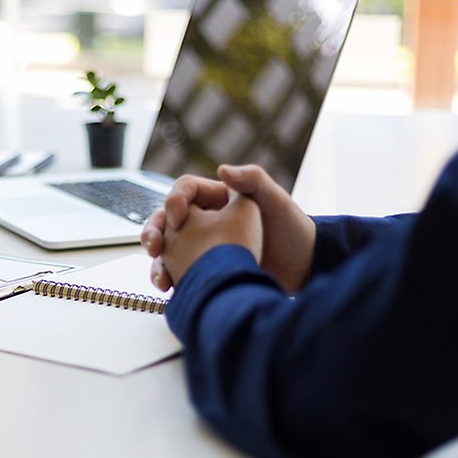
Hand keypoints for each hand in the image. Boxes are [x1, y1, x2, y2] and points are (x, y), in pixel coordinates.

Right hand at [141, 168, 315, 292]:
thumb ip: (253, 180)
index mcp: (219, 199)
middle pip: (166, 219)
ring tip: (161, 277)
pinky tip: (169, 287)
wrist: (304, 269)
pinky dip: (169, 278)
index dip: (174, 200)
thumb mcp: (277, 201)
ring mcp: (202, 246)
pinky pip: (177, 270)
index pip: (185, 191)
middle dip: (153, 231)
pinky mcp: (204, 269)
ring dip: (156, 260)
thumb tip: (222, 170)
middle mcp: (206, 220)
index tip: (178, 218)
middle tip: (154, 245)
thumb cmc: (294, 232)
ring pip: (167, 248)